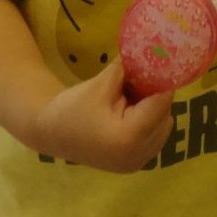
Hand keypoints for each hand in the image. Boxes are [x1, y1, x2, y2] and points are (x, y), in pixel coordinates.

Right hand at [31, 61, 174, 171]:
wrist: (50, 133)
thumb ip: (130, 68)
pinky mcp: (133, 165)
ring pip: (163, 128)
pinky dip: (148, 123)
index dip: (163, 80)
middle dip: (157, 96)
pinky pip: (154, 139)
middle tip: (140, 80)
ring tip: (131, 99)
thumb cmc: (72, 107)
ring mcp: (135, 164)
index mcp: (129, 136)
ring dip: (154, 110)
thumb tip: (154, 50)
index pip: (162, 102)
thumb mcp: (102, 83)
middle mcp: (137, 155)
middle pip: (165, 116)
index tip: (161, 62)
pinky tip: (129, 114)